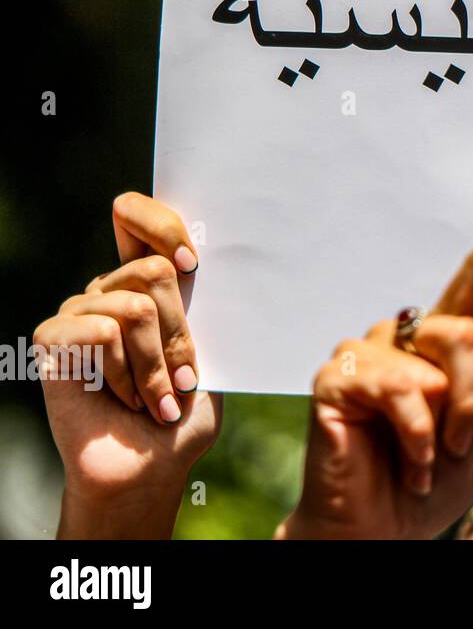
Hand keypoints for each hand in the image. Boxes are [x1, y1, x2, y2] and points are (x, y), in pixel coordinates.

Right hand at [35, 192, 220, 538]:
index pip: (138, 216)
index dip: (163, 227)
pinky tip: (126, 401)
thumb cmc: (184, 411)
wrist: (151, 465)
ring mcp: (80, 310)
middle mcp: (111, 288)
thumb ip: (203, 309)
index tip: (192, 263)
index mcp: (149, 283)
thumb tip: (197, 263)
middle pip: (155, 271)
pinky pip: (102, 330)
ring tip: (158, 400)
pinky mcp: (53, 338)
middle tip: (183, 377)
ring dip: (156, 365)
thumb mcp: (209, 354)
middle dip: (180, 333)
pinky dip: (126, 374)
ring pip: (136, 307)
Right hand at [278, 190, 472, 538]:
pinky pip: (403, 390)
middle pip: (469, 329)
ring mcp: (370, 351)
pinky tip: (407, 461)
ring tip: (428, 455)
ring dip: (450, 420)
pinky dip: (419, 437)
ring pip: (441, 355)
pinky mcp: (339, 376)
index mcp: (446, 342)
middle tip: (459, 444)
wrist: (385, 533)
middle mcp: (408, 335)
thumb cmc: (434, 479)